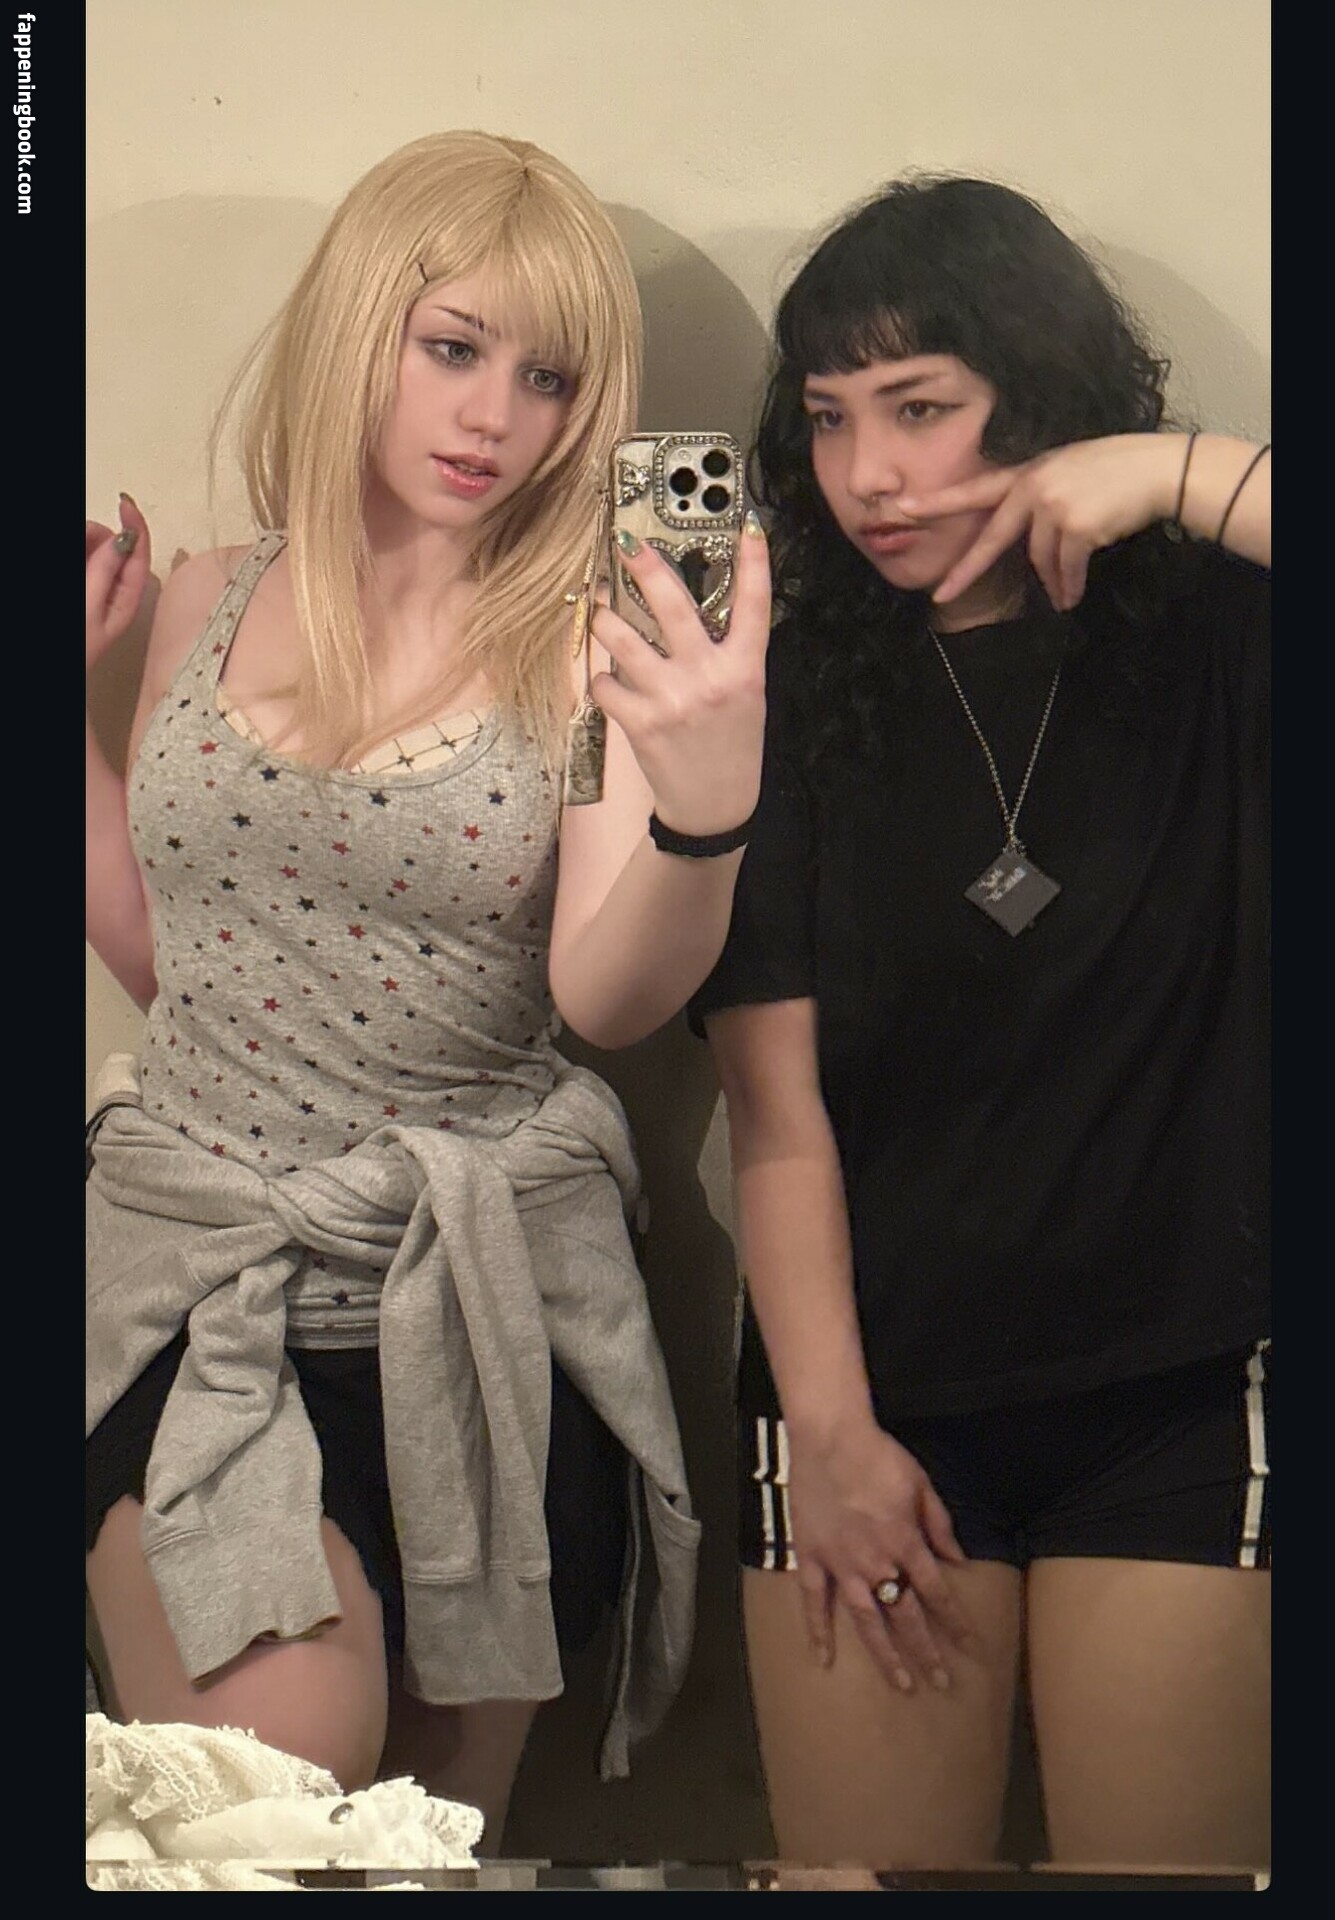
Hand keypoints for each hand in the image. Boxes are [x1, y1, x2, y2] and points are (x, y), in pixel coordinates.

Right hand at [87, 493, 151, 672]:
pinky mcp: (85, 588)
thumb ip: (106, 570)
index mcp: (128, 597)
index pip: (140, 553)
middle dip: (97, 536)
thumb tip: (126, 537)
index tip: (125, 502)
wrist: (55, 665)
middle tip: (78, 540)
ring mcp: (98, 588)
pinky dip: (79, 554)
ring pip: (95, 550)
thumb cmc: (77, 644)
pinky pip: (84, 560)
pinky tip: (75, 559)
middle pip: (114, 546)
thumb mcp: (91, 604)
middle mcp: (116, 590)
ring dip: (84, 544)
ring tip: (75, 557)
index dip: (136, 524)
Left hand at [588, 522, 769, 837]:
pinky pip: (605, 682)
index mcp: (745, 668)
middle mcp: (709, 677)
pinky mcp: (641, 722)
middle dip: (644, 566)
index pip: (754, 604)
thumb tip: (686, 611)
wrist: (715, 806)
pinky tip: (612, 682)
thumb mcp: (747, 696)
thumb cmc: (732, 746)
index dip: (754, 561)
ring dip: (605, 620)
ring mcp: (672, 698)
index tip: (747, 525)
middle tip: (626, 544)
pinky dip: (603, 678)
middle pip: (672, 604)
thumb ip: (726, 654)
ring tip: (602, 612)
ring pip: (622, 638)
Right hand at [788, 1416, 972, 1693]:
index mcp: (907, 1544)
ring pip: (866, 1620)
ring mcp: (842, 1564)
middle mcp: (877, 1563)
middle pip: (906, 1617)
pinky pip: (814, 1600)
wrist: (830, 1437)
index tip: (971, 1649)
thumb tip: (959, 1560)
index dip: (956, 1624)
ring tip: (900, 1684)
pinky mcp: (812, 1556)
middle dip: (926, 1652)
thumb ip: (940, 1525)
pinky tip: (823, 1658)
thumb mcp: (921, 1485)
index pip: (938, 1594)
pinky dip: (817, 1630)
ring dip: (885, 1654)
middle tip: (940, 1683)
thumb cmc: (879, 1455)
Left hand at [903, 432, 1183, 613]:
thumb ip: (1041, 501)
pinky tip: (1071, 598)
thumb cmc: (1119, 474)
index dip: (940, 502)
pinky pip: (1064, 568)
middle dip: (965, 570)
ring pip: (1040, 560)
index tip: (905, 511)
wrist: (1159, 470)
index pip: (977, 490)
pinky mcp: (1075, 525)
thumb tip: (1028, 546)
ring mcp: (1054, 505)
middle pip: (992, 538)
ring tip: (1062, 600)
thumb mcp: (1071, 475)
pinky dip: (1068, 585)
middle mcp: (1035, 486)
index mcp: (1030, 472)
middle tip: (940, 597)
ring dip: (1052, 584)